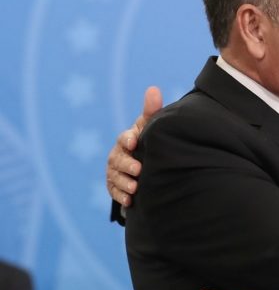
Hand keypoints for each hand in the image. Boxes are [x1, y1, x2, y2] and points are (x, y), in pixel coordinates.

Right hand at [105, 86, 162, 206]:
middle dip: (126, 165)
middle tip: (138, 170)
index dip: (128, 140)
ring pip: (114, 176)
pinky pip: (114, 191)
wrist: (149, 161)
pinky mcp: (115, 185)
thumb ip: (152, 110)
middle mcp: (119, 154)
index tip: (134, 142)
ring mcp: (115, 170)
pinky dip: (121, 196)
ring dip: (123, 182)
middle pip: (117, 159)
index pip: (124, 138)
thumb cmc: (150, 138)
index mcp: (128, 139)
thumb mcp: (151, 126)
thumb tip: (153, 89)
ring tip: (135, 188)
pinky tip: (129, 201)